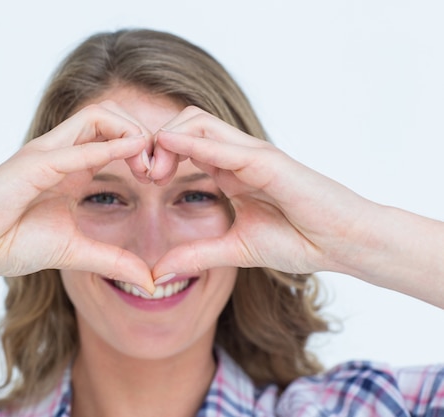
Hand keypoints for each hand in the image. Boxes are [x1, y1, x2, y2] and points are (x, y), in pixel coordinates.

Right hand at [0, 102, 154, 289]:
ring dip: (130, 132)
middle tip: (158, 168)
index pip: (116, 135)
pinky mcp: (32, 164)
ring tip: (146, 164)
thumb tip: (150, 282)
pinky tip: (132, 154)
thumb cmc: (12, 242)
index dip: (144, 148)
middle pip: (111, 115)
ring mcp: (46, 153)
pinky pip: (75, 148)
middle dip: (144, 133)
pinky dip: (107, 148)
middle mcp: (62, 152)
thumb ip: (113, 261)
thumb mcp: (77, 252)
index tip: (160, 178)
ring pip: (96, 115)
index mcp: (73, 166)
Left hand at [149, 106, 375, 277]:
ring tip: (154, 171)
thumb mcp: (235, 249)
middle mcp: (237, 155)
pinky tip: (171, 150)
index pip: (183, 143)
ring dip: (168, 139)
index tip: (144, 180)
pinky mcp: (269, 161)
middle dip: (156, 141)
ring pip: (199, 122)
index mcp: (228, 170)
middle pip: (186, 122)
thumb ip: (198, 254)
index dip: (158, 154)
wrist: (342, 244)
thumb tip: (160, 270)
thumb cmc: (299, 240)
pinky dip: (195, 145)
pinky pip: (226, 145)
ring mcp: (252, 154)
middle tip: (144, 173)